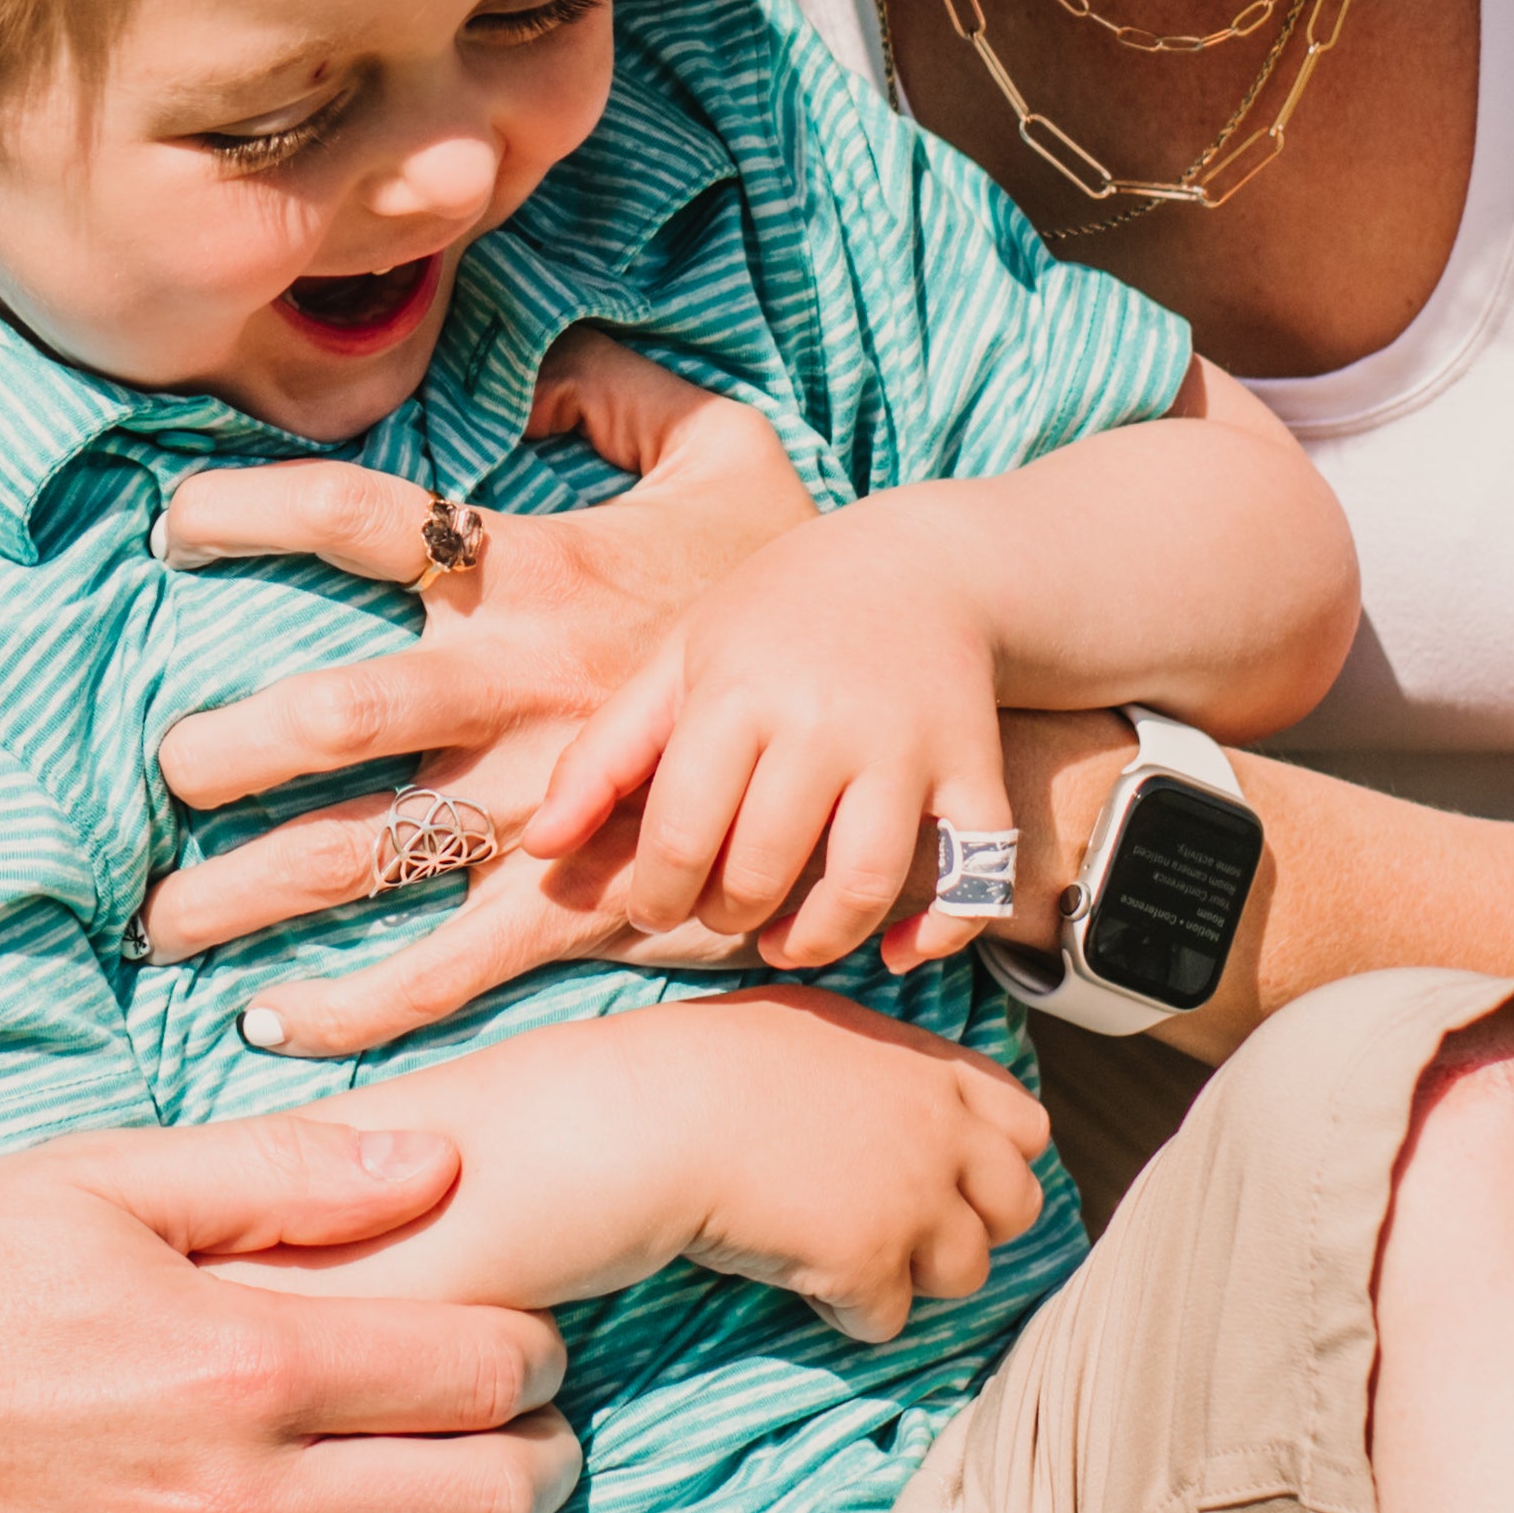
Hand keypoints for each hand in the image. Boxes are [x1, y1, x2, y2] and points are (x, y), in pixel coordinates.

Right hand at [0, 1114, 579, 1512]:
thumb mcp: (95, 1179)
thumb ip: (280, 1172)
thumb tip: (437, 1156)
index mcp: (237, 1364)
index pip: (480, 1372)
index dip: (530, 1348)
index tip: (519, 1333)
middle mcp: (231, 1508)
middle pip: (481, 1506)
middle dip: (529, 1455)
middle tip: (514, 1420)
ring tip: (432, 1498)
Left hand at [137, 341, 809, 1053]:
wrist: (892, 690)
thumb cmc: (796, 571)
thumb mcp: (722, 450)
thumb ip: (624, 391)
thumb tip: (553, 359)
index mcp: (533, 569)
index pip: (363, 516)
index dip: (255, 510)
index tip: (172, 526)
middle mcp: (520, 684)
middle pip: (342, 711)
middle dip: (228, 752)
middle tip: (157, 775)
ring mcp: (546, 798)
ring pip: (370, 851)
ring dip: (253, 892)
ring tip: (163, 923)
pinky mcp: (584, 893)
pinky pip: (455, 962)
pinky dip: (363, 1004)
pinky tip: (275, 1027)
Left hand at [523, 496, 1005, 976]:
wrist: (922, 565)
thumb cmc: (780, 615)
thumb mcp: (683, 660)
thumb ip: (606, 754)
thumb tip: (538, 849)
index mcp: (738, 692)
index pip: (682, 834)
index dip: (653, 894)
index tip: (648, 905)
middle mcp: (825, 724)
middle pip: (763, 870)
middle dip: (723, 913)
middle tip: (714, 909)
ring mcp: (907, 750)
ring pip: (860, 887)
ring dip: (814, 940)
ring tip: (781, 938)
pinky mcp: (974, 771)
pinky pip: (972, 879)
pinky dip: (938, 932)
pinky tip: (895, 948)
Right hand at [666, 992, 1044, 1343]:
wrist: (660, 1118)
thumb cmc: (714, 1062)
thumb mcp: (819, 1028)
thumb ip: (886, 1067)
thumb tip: (910, 1096)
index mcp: (930, 1071)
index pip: (1026, 1126)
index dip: (993, 1158)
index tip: (948, 1174)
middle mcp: (941, 1135)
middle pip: (1018, 1207)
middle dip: (970, 1225)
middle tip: (903, 1226)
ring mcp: (913, 1204)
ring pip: (966, 1273)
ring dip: (911, 1273)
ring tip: (840, 1246)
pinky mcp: (872, 1267)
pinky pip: (888, 1319)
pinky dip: (845, 1307)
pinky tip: (795, 1270)